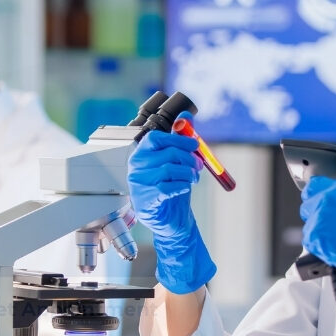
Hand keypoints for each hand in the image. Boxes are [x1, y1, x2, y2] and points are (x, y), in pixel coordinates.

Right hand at [127, 112, 215, 293]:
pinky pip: (167, 187)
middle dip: (190, 158)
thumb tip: (187, 115)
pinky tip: (183, 189)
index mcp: (142, 154)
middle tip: (199, 166)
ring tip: (193, 179)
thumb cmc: (172, 188)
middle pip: (168, 153)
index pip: (156, 138)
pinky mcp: (144, 199)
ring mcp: (138, 184)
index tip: (195, 145)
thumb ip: (181, 139)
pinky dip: (181, 186)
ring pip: (170, 170)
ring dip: (188, 173)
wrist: (172, 220)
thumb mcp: (178, 161)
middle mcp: (136, 167)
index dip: (178, 139)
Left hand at [300, 172, 335, 330]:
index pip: (313, 186)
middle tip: (331, 225)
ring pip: (308, 224)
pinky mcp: (313, 238)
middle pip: (307, 205)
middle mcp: (324, 202)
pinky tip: (334, 246)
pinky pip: (309, 241)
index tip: (320, 202)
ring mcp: (317, 220)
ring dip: (318, 231)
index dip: (316, 195)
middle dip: (316, 214)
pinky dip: (318, 245)